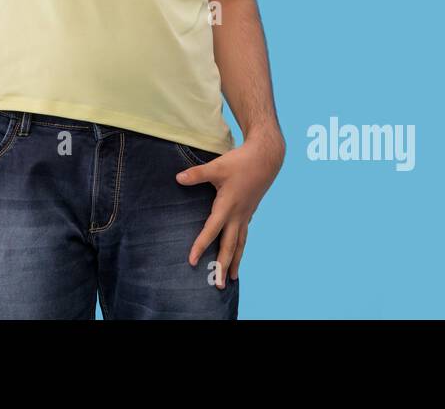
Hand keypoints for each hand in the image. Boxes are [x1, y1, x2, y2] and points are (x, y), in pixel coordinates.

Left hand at [176, 131, 285, 287]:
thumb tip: (177, 178)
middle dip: (224, 266)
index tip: (192, 261)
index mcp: (227, 206)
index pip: (211, 231)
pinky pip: (244, 234)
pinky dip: (241, 246)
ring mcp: (245, 214)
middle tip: (219, 286)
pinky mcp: (250, 211)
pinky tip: (238, 250)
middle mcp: (238, 215)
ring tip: (233, 277)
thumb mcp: (216, 166)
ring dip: (236, 261)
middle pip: (230, 246)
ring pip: (240, 243)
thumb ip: (197, 175)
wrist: (267, 158)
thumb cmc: (240, 162)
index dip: (201, 246)